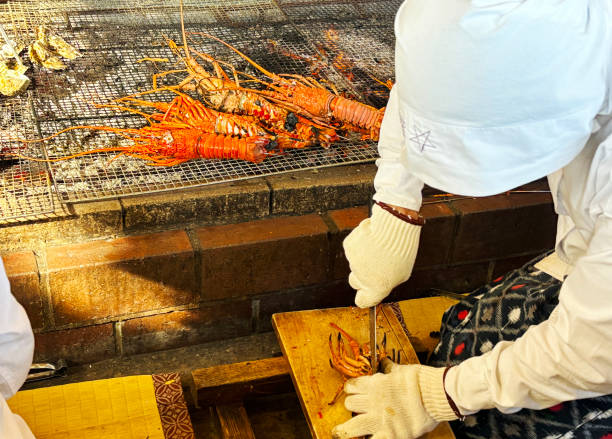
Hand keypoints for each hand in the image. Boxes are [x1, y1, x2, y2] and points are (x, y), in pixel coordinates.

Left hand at [332, 364, 457, 438]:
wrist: (436, 393)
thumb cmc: (421, 379)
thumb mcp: (401, 370)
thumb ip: (389, 369)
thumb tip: (384, 362)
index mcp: (375, 384)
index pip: (352, 386)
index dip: (350, 389)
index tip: (351, 391)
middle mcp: (374, 401)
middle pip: (350, 404)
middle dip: (350, 406)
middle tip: (354, 409)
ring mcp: (380, 419)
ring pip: (352, 426)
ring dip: (345, 429)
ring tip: (338, 432)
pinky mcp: (391, 434)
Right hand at [343, 204, 420, 307]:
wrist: (394, 227)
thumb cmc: (402, 250)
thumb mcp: (402, 273)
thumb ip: (387, 282)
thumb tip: (378, 284)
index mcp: (377, 287)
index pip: (362, 301)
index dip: (364, 298)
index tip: (365, 295)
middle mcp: (362, 277)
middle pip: (356, 282)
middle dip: (362, 277)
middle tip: (375, 266)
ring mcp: (353, 262)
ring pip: (355, 264)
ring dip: (364, 258)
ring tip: (379, 248)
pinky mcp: (349, 247)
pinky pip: (353, 250)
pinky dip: (360, 246)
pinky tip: (371, 240)